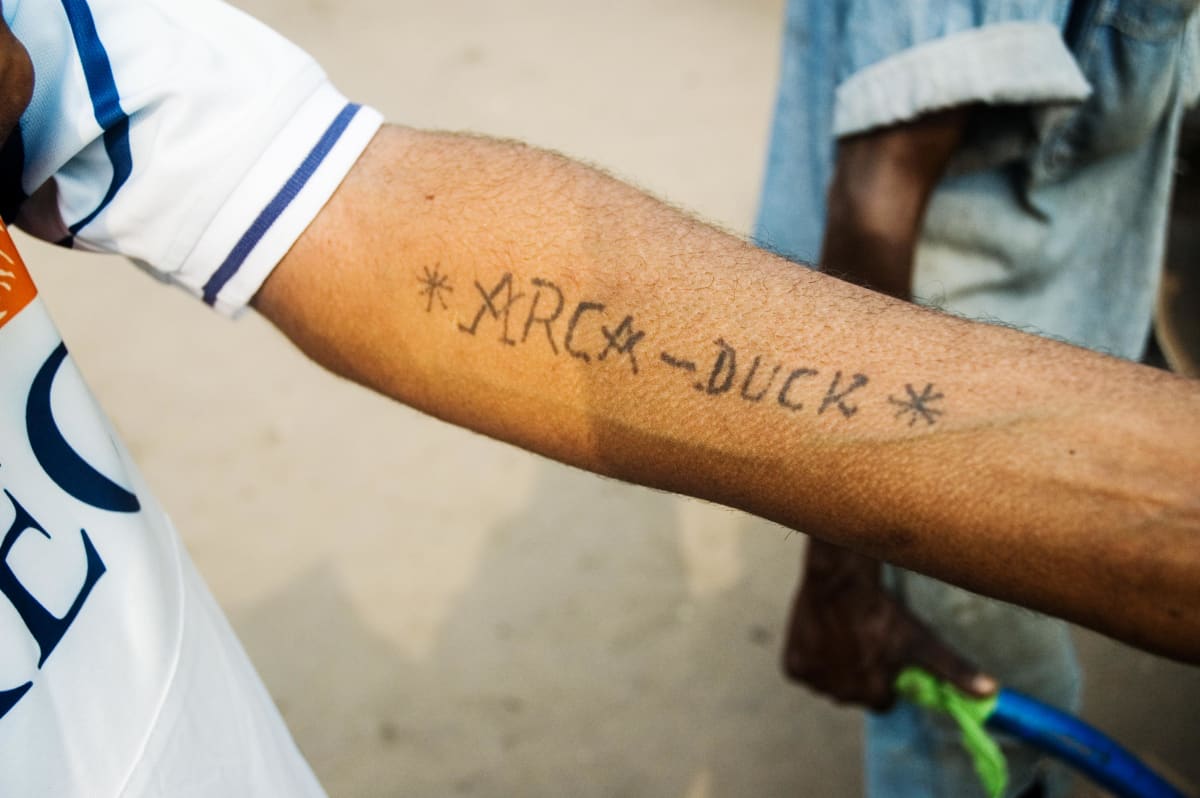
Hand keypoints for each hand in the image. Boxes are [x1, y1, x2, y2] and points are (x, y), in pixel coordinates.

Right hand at [782, 538, 996, 711]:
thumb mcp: (921, 640)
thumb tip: (991, 692)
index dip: (884, 678)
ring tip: (843, 636)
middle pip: (854, 694)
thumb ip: (954, 671)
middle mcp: (842, 694)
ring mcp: (816, 681)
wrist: (839, 581)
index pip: (881, 701)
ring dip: (835, 666)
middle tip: (862, 641)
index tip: (881, 655)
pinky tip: (823, 636)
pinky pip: (805, 672)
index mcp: (874, 694)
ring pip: (829, 683)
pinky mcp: (794, 667)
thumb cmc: (882, 611)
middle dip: (859, 673)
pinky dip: (812, 658)